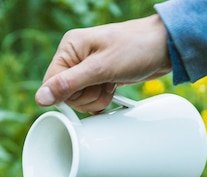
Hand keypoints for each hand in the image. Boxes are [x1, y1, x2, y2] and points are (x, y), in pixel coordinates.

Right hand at [35, 15, 170, 112]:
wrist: (166, 47)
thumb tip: (40, 98)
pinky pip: (92, 98)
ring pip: (80, 100)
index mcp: (70, 48)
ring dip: (97, 98)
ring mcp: (88, 68)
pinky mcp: (99, 77)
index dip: (68, 94)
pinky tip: (113, 89)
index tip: (88, 90)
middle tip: (105, 84)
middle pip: (66, 95)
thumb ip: (69, 84)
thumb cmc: (137, 48)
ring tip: (112, 84)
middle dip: (87, 97)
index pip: (51, 83)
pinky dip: (103, 99)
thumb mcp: (101, 69)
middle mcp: (76, 57)